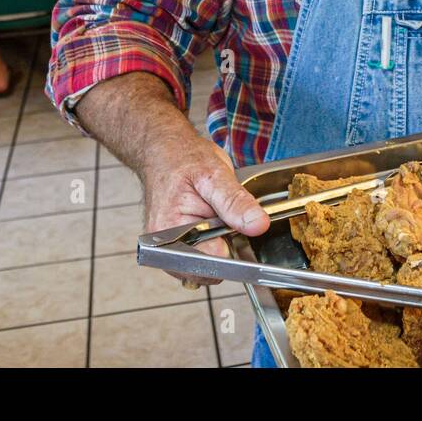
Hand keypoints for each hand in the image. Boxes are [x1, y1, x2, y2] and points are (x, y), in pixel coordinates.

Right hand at [142, 131, 269, 287]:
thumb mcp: (215, 174)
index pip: (213, 261)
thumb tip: (258, 225)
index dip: (235, 248)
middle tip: (225, 218)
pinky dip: (212, 245)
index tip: (241, 230)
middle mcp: (164, 245)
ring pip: (207, 267)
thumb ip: (235, 202)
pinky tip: (210, 225)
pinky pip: (201, 259)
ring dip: (220, 247)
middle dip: (226, 248)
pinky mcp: (174, 247)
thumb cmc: (183, 159)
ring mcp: (168, 248)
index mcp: (170, 230)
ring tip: (215, 218)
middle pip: (210, 269)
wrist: (164, 151)